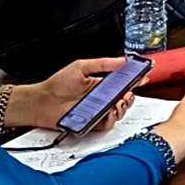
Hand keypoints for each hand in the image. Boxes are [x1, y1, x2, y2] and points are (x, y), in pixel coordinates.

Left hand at [10, 57, 141, 130]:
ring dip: (123, 107)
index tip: (143, 75)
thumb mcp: (81, 67)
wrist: (41, 102)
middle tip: (129, 91)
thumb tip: (122, 60)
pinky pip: (108, 123)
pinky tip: (110, 112)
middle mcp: (102, 98)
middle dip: (131, 95)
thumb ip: (102, 63)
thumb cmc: (57, 84)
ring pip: (119, 111)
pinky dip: (112, 118)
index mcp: (102, 83)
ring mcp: (98, 111)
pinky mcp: (93, 123)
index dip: (135, 79)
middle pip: (125, 98)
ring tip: (119, 101)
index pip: (123, 81)